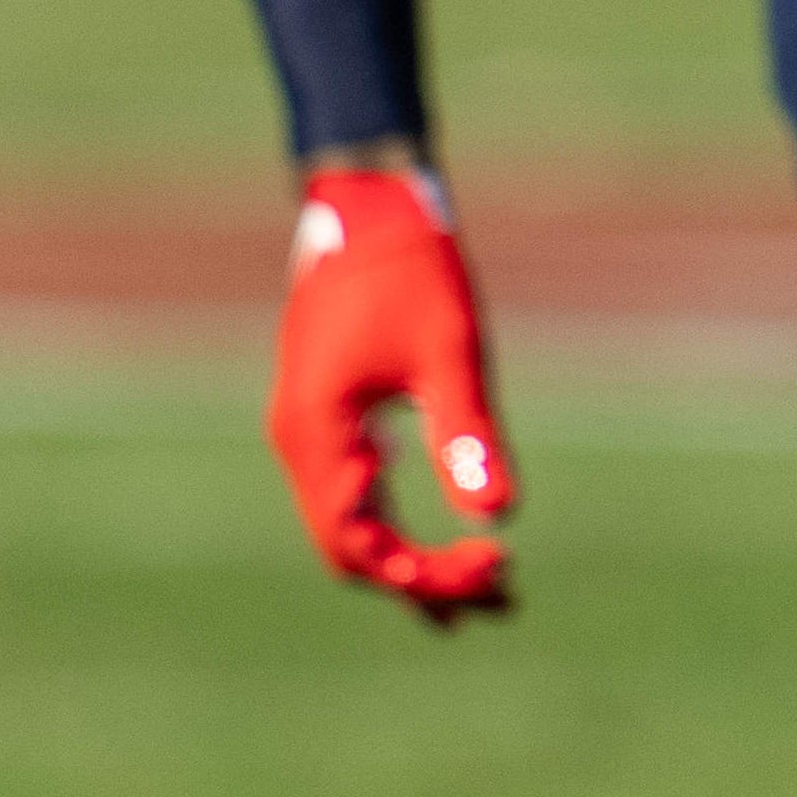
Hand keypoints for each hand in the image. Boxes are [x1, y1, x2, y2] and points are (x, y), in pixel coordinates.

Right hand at [272, 158, 515, 621]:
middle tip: (498, 594)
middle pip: (349, 550)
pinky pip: (344, 491)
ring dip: (406, 556)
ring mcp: (302, 429)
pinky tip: (433, 527)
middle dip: (420, 580)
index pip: (363, 545)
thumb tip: (497, 515)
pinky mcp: (318, 413)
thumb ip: (467, 433)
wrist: (366, 202)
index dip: (427, 574)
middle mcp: (297, 442)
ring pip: (345, 524)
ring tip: (480, 581)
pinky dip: (388, 520)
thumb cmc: (411, 268)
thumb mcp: (450, 351)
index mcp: (319, 434)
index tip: (497, 569)